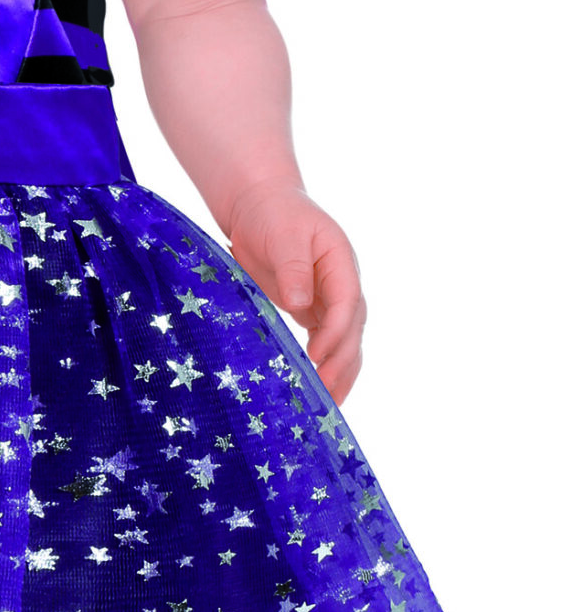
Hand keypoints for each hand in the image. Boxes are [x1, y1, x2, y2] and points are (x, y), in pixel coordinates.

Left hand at [226, 181, 365, 403]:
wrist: (260, 205)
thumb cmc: (272, 214)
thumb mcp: (283, 234)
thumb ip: (293, 267)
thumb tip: (300, 303)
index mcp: (341, 262)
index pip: (346, 303)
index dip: (335, 332)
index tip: (317, 356)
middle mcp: (342, 284)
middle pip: (351, 329)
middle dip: (341, 362)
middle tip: (324, 393)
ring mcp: (329, 299)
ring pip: (344, 342)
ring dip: (340, 372)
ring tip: (330, 407)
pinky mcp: (312, 310)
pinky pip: (325, 342)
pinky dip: (324, 365)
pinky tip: (317, 389)